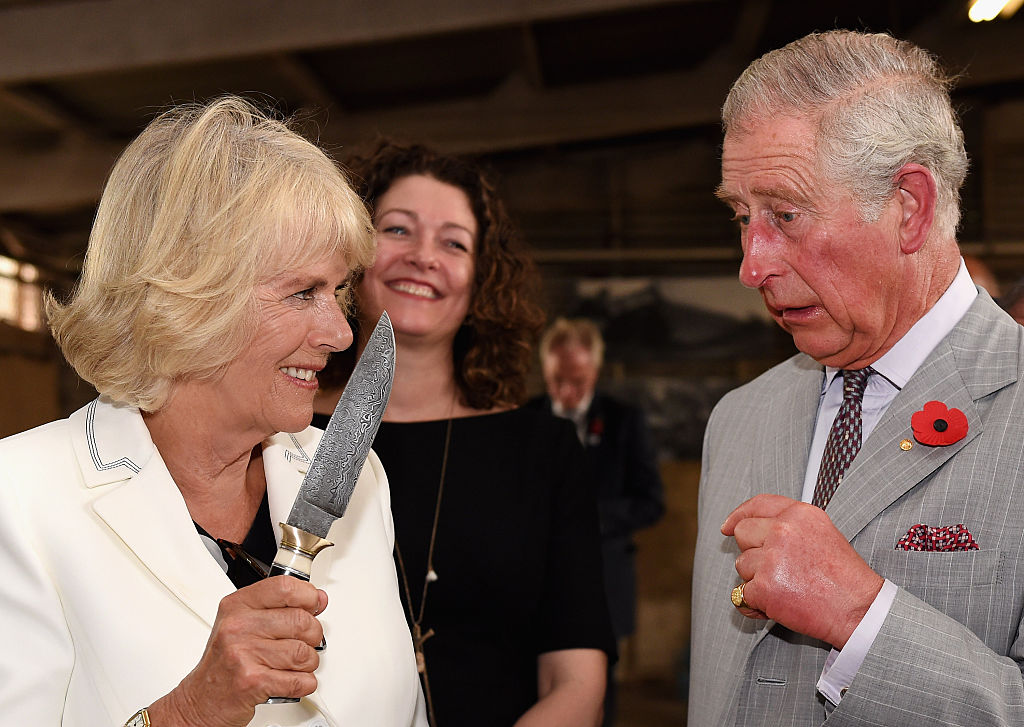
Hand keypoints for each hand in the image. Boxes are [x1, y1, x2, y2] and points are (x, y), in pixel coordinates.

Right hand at [147, 576, 327, 726]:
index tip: (313, 604)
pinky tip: (292, 680)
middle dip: (313, 635)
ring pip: (303, 653)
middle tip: (304, 641)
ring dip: (308, 662)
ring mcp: (243, 654)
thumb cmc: (225, 661)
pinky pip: (299, 680)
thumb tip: (318, 599)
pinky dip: (304, 683)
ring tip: (294, 664)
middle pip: (301, 621)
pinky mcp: (252, 682)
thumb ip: (279, 607)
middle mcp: (238, 627)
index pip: (284, 587)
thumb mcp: (243, 622)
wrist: (202, 700)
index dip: (308, 596)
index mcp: (237, 606)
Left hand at [721, 493, 883, 648]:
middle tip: (777, 570)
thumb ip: (790, 525)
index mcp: (799, 514)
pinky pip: (742, 594)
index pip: (758, 504)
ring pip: (742, 565)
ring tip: (789, 589)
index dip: (739, 515)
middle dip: (752, 552)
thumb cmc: (845, 578)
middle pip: (743, 533)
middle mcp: (783, 530)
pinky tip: (779, 606)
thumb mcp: (823, 534)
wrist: (860, 611)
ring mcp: (772, 558)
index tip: (727, 526)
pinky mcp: (764, 587)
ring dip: (757, 580)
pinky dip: (755, 605)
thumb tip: (746, 525)